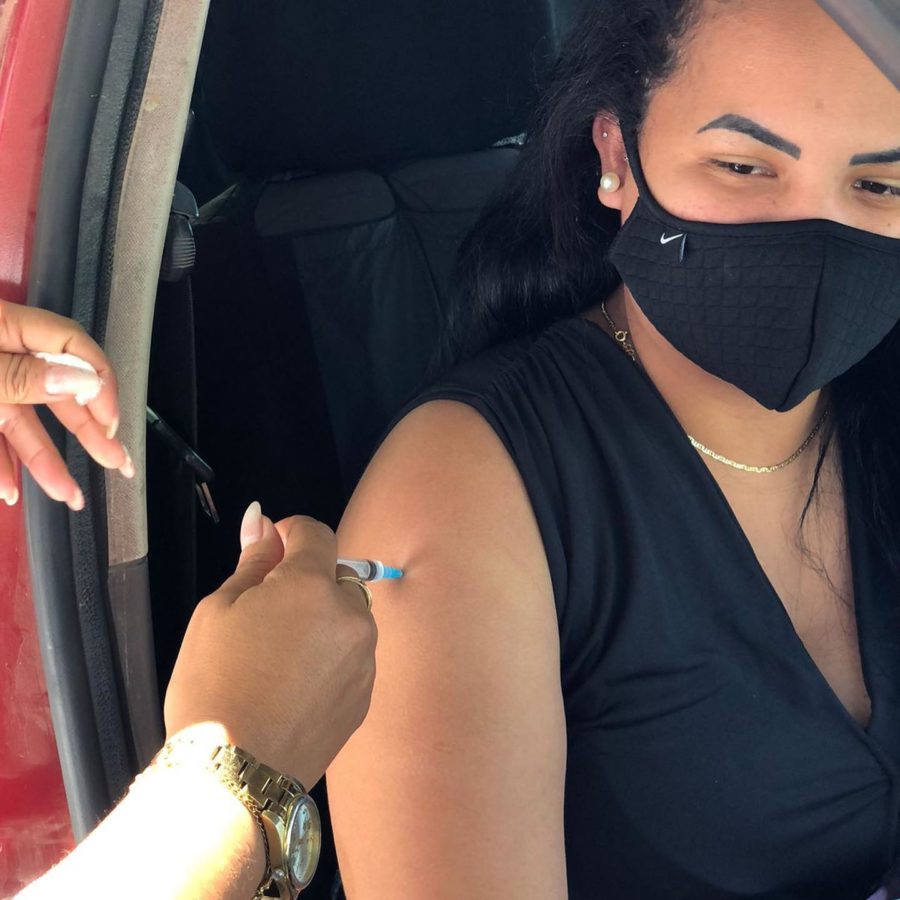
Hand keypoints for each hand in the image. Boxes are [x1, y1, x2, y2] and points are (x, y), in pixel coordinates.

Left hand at [0, 299, 130, 509]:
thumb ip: (22, 376)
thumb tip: (83, 381)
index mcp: (4, 326)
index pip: (70, 344)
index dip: (97, 382)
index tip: (110, 422)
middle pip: (54, 390)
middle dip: (85, 431)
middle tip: (117, 461)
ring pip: (21, 420)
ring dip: (45, 461)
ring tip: (69, 495)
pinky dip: (1, 461)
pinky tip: (9, 489)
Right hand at [163, 504, 377, 787]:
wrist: (234, 775)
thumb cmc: (214, 687)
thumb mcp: (217, 611)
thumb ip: (253, 561)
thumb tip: (262, 522)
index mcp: (311, 586)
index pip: (316, 533)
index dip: (289, 533)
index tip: (269, 546)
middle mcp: (350, 616)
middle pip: (337, 575)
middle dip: (306, 580)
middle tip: (264, 609)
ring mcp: (363, 658)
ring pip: (348, 617)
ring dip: (322, 618)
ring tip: (278, 654)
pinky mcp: (365, 695)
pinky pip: (352, 656)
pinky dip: (330, 655)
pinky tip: (293, 681)